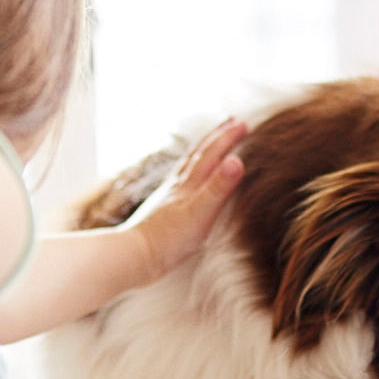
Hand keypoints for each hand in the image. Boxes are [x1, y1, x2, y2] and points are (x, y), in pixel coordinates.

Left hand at [123, 119, 249, 284]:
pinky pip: (179, 183)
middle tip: (231, 122)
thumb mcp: (200, 212)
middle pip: (198, 154)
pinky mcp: (162, 211)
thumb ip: (219, 187)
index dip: (228, 137)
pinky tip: (186, 183)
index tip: (245, 123)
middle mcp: (177, 185)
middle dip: (216, 137)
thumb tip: (236, 160)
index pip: (212, 153)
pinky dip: (188, 174)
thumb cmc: (168, 238)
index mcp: (189, 184)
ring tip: (209, 146)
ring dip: (201, 152)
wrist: (134, 255)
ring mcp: (168, 197)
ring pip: (187, 166)